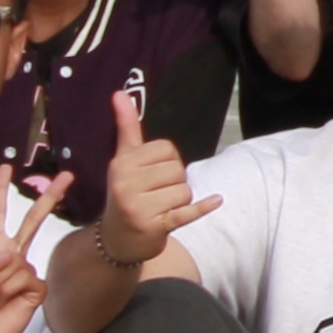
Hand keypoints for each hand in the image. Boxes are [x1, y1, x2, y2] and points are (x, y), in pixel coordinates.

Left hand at [0, 167, 67, 332]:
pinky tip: (5, 304)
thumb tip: (9, 253)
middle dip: (49, 199)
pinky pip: (25, 280)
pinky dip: (10, 293)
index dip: (0, 192)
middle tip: (68, 176)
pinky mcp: (37, 287)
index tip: (4, 168)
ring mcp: (27, 271)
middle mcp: (13, 256)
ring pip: (15, 264)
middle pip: (32, 221)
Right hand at [96, 91, 217, 265]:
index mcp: (121, 164)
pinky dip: (204, 207)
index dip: (167, 161)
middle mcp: (125, 184)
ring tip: (159, 208)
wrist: (116, 239)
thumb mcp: (123, 160)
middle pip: (177, 170)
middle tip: (155, 195)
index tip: (151, 174)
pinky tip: (216, 200)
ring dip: (180, 201)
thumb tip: (120, 92)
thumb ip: (127, 127)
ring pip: (185, 191)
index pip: (167, 149)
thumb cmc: (125, 192)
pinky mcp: (155, 226)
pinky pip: (188, 212)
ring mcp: (139, 207)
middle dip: (174, 182)